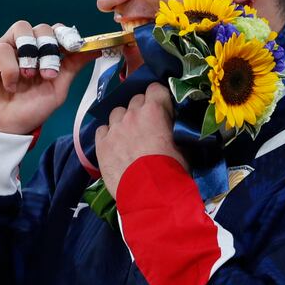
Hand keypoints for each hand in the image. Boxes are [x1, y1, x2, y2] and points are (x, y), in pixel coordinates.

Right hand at [0, 20, 97, 134]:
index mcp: (43, 54)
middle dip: (49, 48)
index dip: (66, 35)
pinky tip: (10, 84)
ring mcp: (6, 48)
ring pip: (21, 28)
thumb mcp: (57, 89)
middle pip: (42, 27)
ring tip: (28, 75)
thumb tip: (95, 48)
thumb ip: (73, 67)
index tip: (74, 47)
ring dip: (30, 52)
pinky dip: (9, 67)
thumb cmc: (30, 110)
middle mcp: (25, 47)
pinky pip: (1, 47)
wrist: (4, 129)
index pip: (57, 32)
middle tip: (48, 73)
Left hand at [95, 82, 186, 197]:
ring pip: (117, 113)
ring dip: (123, 120)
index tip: (162, 110)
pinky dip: (108, 134)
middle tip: (147, 126)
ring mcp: (114, 128)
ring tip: (128, 136)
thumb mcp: (183, 145)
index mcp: (154, 110)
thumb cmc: (172, 170)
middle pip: (135, 100)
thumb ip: (174, 127)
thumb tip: (172, 124)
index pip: (155, 89)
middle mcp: (132, 114)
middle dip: (142, 110)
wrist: (151, 195)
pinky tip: (114, 146)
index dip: (159, 99)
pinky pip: (102, 129)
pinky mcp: (101, 143)